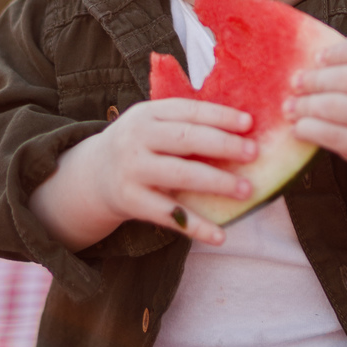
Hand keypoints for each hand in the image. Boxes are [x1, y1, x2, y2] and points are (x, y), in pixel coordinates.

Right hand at [30, 99, 255, 249]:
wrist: (92, 175)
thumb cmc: (139, 145)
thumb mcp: (152, 124)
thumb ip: (185, 123)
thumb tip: (242, 127)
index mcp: (146, 114)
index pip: (188, 111)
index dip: (220, 116)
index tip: (250, 124)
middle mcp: (136, 139)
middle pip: (185, 140)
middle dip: (223, 146)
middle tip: (254, 153)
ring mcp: (132, 170)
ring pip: (180, 176)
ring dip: (217, 183)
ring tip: (247, 190)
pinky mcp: (131, 202)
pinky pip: (169, 215)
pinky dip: (197, 227)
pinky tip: (221, 235)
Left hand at [285, 32, 346, 218]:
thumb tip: (304, 59)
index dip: (337, 51)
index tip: (317, 58)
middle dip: (315, 80)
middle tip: (295, 83)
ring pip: (337, 107)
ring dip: (306, 105)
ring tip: (290, 106)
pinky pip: (334, 135)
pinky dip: (310, 130)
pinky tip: (298, 127)